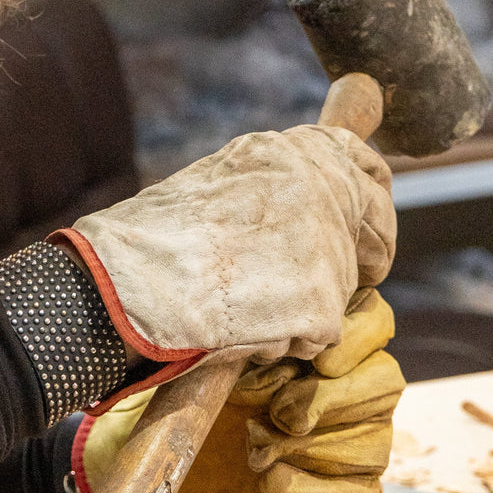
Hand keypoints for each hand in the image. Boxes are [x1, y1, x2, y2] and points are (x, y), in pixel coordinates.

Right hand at [50, 126, 394, 409]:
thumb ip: (266, 192)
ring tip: (244, 305)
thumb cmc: (148, 243)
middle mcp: (318, 189)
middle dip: (346, 260)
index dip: (369, 199)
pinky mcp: (320, 305)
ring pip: (340, 287)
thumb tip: (299, 216)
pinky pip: (321, 333)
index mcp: (288, 152)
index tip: (364, 227)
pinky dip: (288, 341)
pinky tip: (244, 330)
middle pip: (364, 231)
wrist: (123, 284)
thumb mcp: (212, 188)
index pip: (363, 166)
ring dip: (304, 303)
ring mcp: (324, 248)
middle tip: (312, 286)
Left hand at [72, 288, 404, 492]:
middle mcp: (364, 387)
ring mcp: (366, 441)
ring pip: (371, 442)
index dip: (357, 337)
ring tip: (255, 445)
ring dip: (304, 448)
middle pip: (386, 382)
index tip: (317, 357)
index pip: (376, 321)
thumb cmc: (212, 389)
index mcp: (336, 338)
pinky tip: (270, 482)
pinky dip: (307, 491)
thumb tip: (264, 333)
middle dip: (325, 398)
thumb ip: (251, 336)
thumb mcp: (222, 355)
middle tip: (277, 411)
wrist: (188, 459)